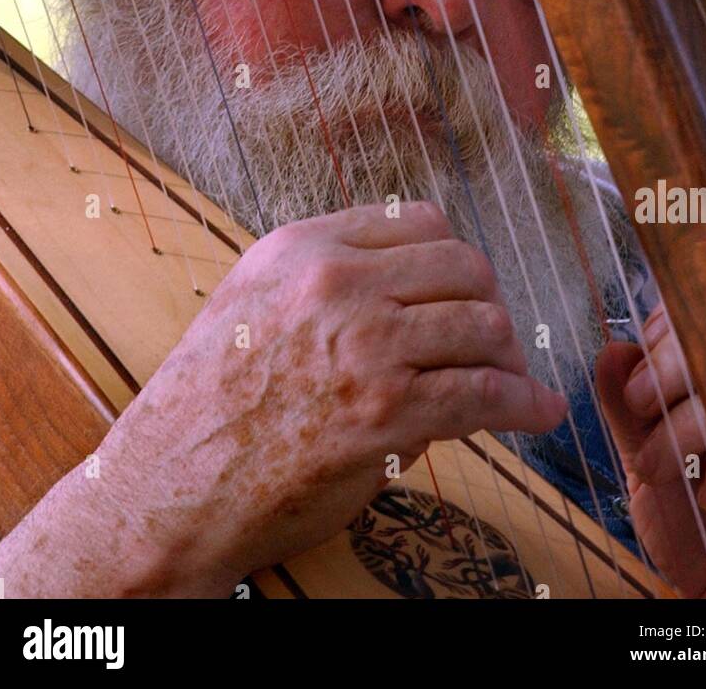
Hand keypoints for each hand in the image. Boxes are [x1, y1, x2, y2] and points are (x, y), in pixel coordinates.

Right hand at [0, 201, 564, 598]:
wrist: (169, 485)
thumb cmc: (208, 401)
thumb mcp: (253, 300)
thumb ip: (326, 276)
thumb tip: (411, 282)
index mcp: (304, 247)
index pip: (419, 221)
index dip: (454, 258)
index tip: (464, 289)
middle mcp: (336, 282)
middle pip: (464, 265)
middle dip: (491, 302)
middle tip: (495, 341)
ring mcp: (364, 346)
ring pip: (483, 325)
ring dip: (510, 358)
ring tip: (515, 381)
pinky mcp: (386, 413)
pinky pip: (484, 395)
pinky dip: (523, 404)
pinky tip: (536, 412)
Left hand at [596, 305, 705, 597]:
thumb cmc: (689, 524)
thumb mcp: (646, 457)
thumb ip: (626, 408)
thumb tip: (612, 352)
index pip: (703, 320)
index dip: (667, 331)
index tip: (637, 366)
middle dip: (668, 369)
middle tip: (641, 404)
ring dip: (684, 429)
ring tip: (657, 467)